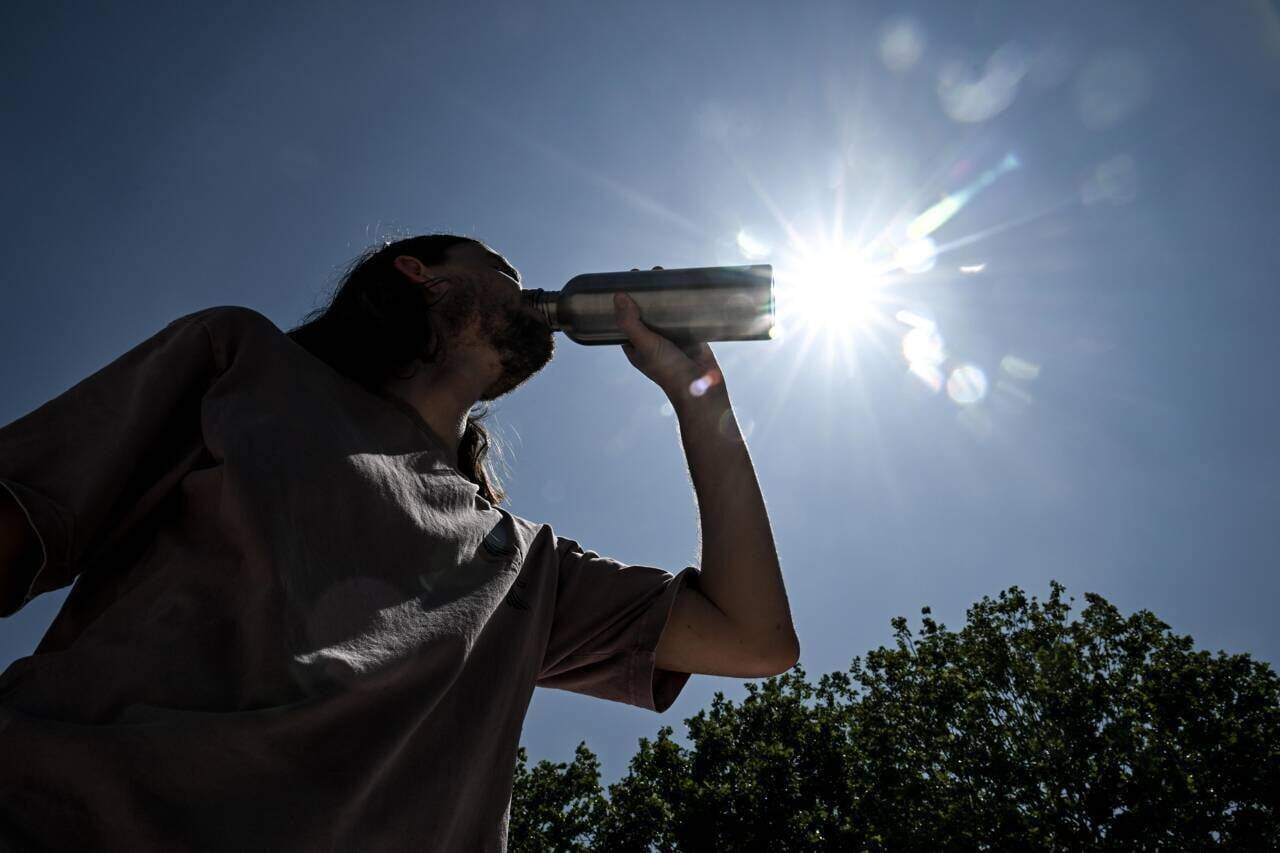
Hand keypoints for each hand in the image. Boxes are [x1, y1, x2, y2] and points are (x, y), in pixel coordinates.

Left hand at [614, 267, 722, 403]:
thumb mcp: (645, 345)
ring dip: (663, 295)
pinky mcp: (690, 336)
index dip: (623, 302)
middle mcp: (652, 342)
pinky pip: (685, 315)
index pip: (625, 320)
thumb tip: (617, 296)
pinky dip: (683, 302)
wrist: (702, 388)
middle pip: (645, 312)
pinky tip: (683, 286)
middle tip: (644, 274)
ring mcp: (672, 338)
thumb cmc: (669, 372)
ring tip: (662, 274)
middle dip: (644, 294)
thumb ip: (630, 323)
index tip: (624, 282)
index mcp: (636, 347)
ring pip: (665, 312)